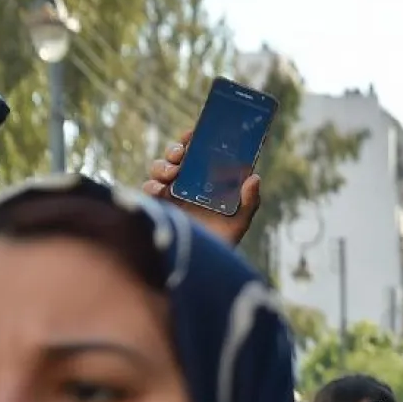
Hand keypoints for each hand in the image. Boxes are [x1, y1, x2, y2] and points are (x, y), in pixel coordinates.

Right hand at [142, 129, 260, 246]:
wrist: (200, 268)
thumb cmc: (221, 243)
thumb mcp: (238, 223)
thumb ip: (249, 201)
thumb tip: (255, 177)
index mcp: (204, 182)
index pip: (197, 155)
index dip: (193, 141)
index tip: (195, 133)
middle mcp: (184, 185)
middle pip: (174, 158)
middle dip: (174, 150)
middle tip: (180, 155)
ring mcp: (168, 195)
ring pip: (158, 170)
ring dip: (162, 166)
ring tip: (171, 173)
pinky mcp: (156, 207)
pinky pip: (147, 189)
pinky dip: (152, 186)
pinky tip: (161, 190)